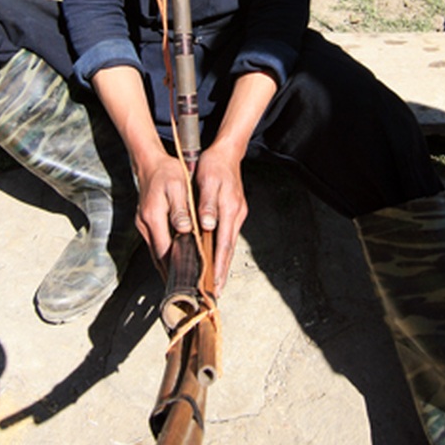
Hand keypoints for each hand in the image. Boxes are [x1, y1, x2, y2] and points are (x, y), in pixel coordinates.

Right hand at [134, 151, 193, 274]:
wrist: (149, 162)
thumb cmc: (167, 172)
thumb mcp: (178, 187)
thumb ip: (180, 210)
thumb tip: (185, 230)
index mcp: (153, 217)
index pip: (166, 251)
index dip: (178, 268)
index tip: (190, 282)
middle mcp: (145, 225)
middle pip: (159, 258)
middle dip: (174, 276)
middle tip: (190, 291)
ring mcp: (143, 226)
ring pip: (157, 254)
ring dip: (169, 269)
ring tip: (186, 284)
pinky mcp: (146, 224)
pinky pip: (157, 246)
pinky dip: (167, 257)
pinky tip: (177, 264)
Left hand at [195, 143, 247, 296]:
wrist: (227, 152)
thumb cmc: (214, 165)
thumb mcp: (207, 181)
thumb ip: (208, 204)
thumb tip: (208, 225)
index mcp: (229, 209)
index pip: (223, 244)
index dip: (219, 265)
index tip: (215, 283)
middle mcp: (236, 214)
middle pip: (228, 249)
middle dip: (223, 271)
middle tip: (216, 292)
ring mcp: (237, 214)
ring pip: (228, 243)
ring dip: (222, 262)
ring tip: (215, 281)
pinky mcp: (234, 211)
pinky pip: (227, 235)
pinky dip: (222, 249)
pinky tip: (216, 257)